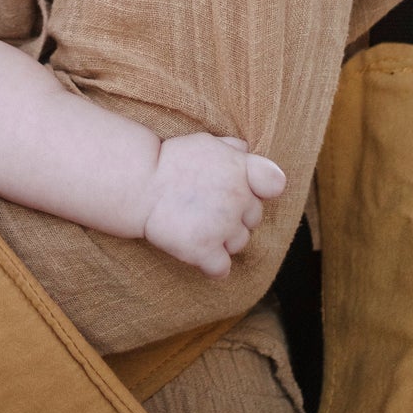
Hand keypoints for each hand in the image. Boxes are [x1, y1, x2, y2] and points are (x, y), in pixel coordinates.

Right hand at [142, 135, 285, 278]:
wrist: (137, 183)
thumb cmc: (170, 162)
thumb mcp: (205, 143)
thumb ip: (233, 149)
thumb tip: (247, 151)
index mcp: (240, 169)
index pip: (275, 183)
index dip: (262, 188)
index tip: (244, 190)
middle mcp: (238, 199)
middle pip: (254, 218)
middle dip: (235, 216)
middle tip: (206, 208)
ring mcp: (223, 227)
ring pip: (239, 244)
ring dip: (223, 239)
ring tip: (196, 225)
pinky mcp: (204, 250)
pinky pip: (221, 269)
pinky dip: (211, 265)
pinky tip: (197, 252)